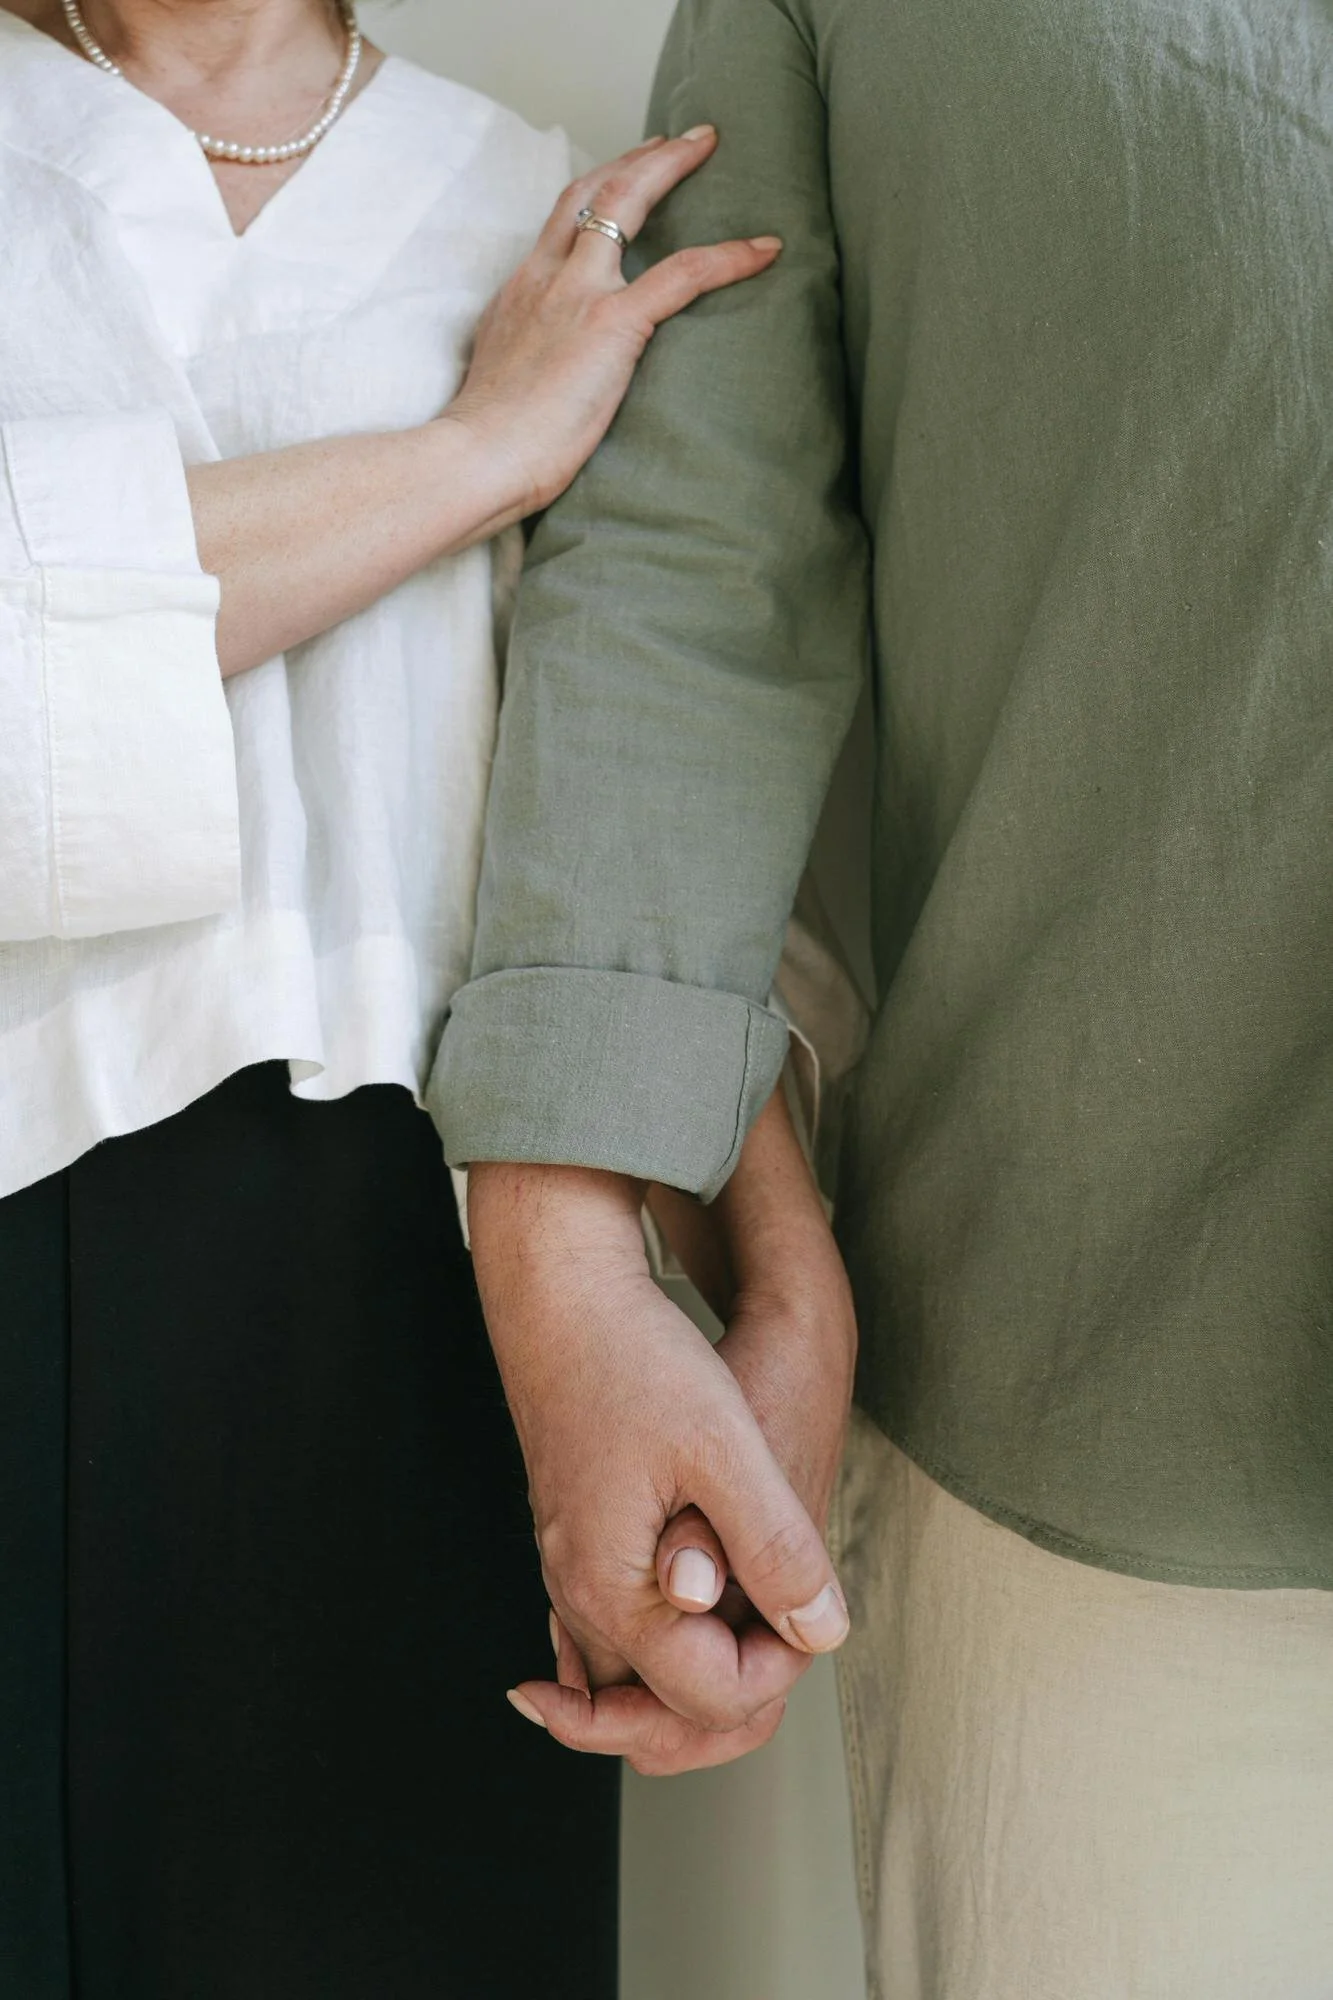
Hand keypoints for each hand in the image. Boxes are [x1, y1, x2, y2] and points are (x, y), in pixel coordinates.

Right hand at [442, 129, 781, 522]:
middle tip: (677, 140)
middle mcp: (546, 278)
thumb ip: (529, 360)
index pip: (561, 222)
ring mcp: (578, 295)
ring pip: (626, 203)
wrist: (476, 457)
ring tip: (707, 146)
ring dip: (670, 166)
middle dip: (636, 158)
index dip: (597, 189)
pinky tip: (764, 249)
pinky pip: (683, 274)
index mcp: (521, 292)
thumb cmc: (486, 445)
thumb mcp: (504, 383)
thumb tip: (548, 376)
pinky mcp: (612, 323)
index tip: (625, 171)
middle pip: (591, 192)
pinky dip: (728, 257)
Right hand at [468, 1160, 848, 1774]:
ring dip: (701, 1679)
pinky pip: (614, 1632)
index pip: (712, 1697)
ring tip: (764, 1646)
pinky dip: (660, 1647)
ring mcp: (571, 1570)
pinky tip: (704, 1615)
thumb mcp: (725, 1447)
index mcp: (615, 1592)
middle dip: (737, 1698)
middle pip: (660, 1718)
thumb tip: (820, 1633)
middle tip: (795, 1646)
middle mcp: (581, 1597)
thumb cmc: (634, 1356)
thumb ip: (773, 1546)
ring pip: (633, 1682)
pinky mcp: (576, 1539)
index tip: (814, 1597)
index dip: (783, 1661)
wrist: (558, 1295)